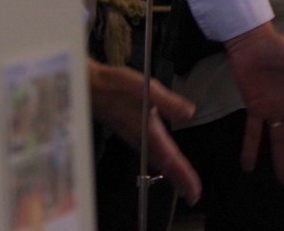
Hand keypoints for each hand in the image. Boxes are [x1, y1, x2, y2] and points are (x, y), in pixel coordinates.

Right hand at [86, 60, 200, 203]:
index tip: (194, 192)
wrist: (88, 88)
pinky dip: (163, 162)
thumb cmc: (114, 86)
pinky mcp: (133, 134)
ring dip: (172, 173)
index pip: (168, 157)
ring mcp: (136, 139)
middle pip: (164, 165)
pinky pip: (152, 154)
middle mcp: (141, 139)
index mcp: (146, 130)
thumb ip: (165, 101)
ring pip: (158, 161)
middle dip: (179, 180)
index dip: (182, 174)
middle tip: (194, 196)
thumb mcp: (141, 87)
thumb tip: (190, 113)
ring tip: (185, 184)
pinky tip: (167, 165)